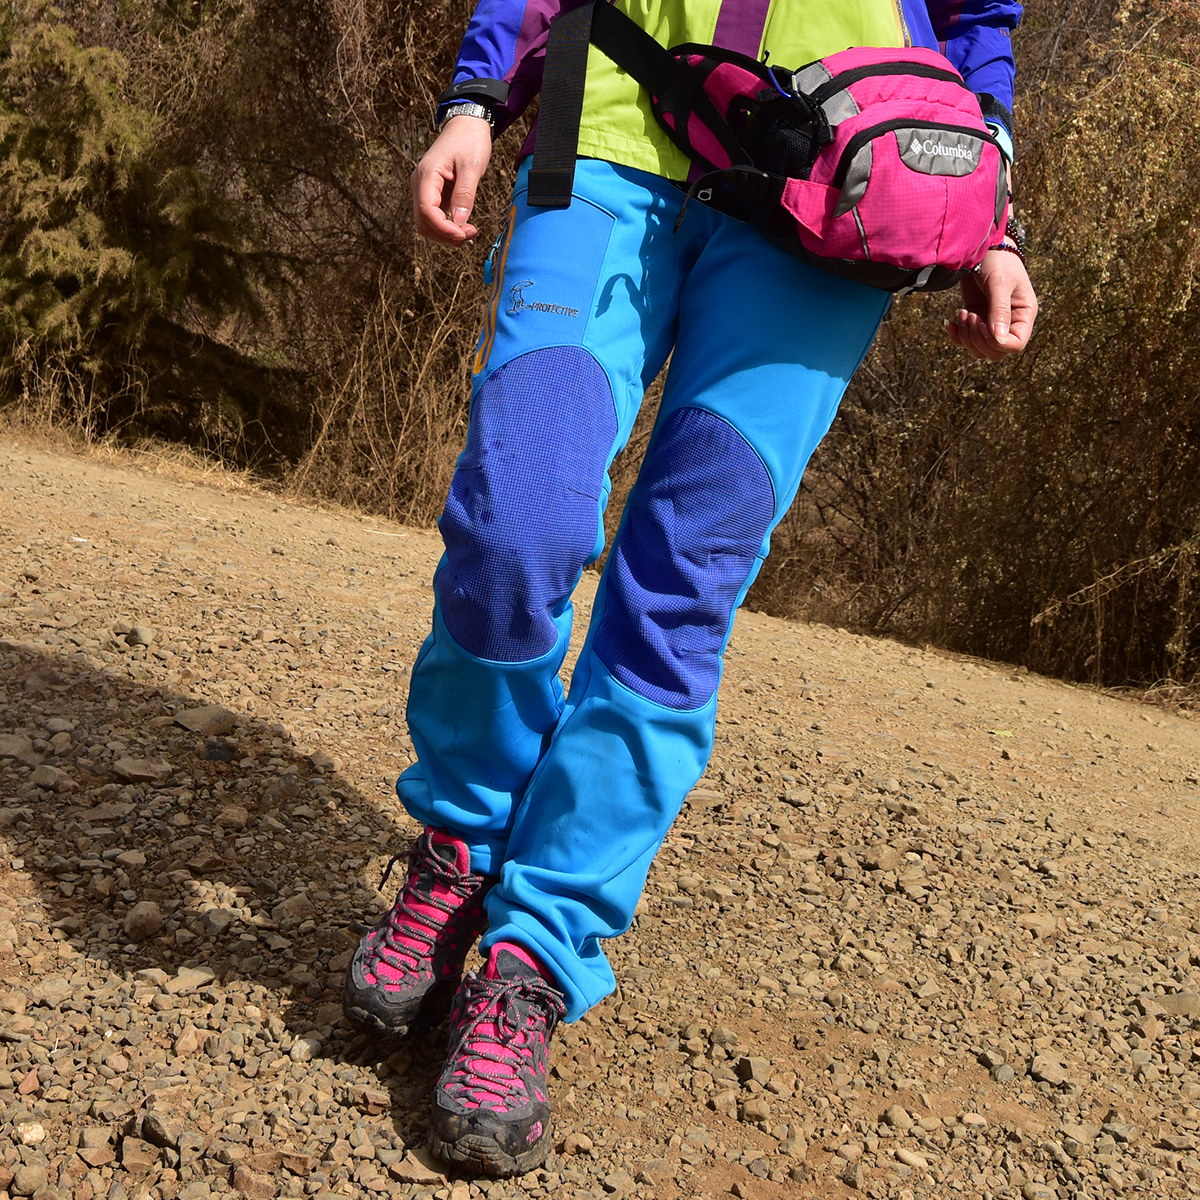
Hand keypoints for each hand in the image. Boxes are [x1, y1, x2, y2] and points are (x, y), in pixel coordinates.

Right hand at [410, 116, 493, 244]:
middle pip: (423, 223)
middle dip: (445, 235)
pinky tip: (463, 227)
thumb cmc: (469, 140)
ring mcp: (424, 189)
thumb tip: (460, 221)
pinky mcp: (432, 193)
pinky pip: (435, 217)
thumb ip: (465, 194)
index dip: (444, 229)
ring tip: (469, 233)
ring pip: (427, 223)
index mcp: (426, 175)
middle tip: (470, 235)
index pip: (427, 212)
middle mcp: (420, 184)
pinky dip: (447, 227)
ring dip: (446, 234)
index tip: (464, 234)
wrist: (466, 125)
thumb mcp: (471, 166)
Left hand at [945, 246, 1037, 360]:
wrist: (982, 248)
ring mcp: (992, 323)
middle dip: (978, 339)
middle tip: (970, 315)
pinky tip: (950, 322)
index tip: (984, 325)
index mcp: (1024, 314)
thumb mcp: (999, 283)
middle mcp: (1010, 322)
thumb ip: (999, 309)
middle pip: (995, 352)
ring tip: (962, 313)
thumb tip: (999, 338)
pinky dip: (956, 336)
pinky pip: (965, 340)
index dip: (998, 343)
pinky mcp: (976, 319)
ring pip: (979, 350)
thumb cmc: (997, 260)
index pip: (1016, 345)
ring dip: (966, 337)